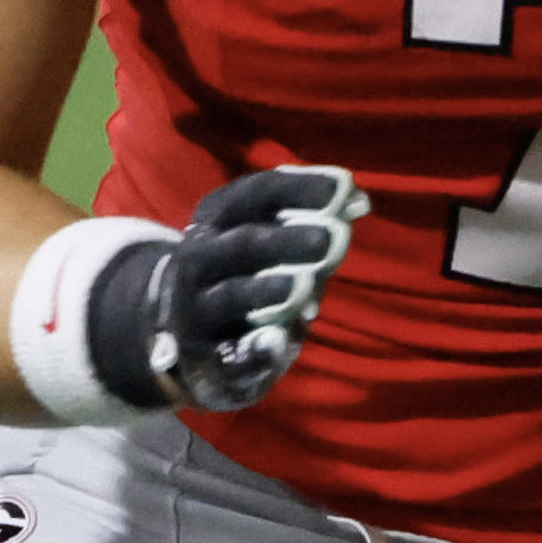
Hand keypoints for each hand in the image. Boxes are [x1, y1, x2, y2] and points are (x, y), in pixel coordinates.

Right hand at [89, 165, 362, 412]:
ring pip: (228, 296)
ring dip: (264, 290)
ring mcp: (196, 309)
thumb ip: (314, 221)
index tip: (344, 188)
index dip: (300, 188)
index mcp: (216, 218)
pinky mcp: (204, 355)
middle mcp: (199, 258)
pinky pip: (226, 354)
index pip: (256, 193)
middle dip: (285, 240)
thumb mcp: (271, 235)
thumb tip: (359, 201)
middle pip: (240, 245)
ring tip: (304, 286)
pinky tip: (275, 344)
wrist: (182, 327)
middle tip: (332, 238)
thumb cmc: (245, 269)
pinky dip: (250, 350)